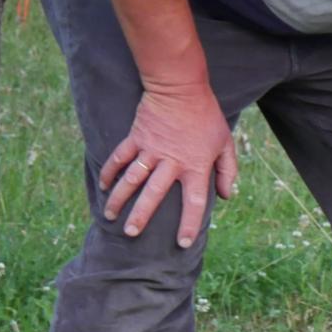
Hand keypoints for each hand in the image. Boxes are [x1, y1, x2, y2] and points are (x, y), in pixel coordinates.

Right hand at [99, 84, 235, 247]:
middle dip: (141, 216)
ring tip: (110, 216)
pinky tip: (104, 186)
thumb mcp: (225, 143)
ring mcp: (151, 150)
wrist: (181, 88)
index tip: (182, 243)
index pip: (194, 202)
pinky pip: (120, 158)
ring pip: (132, 179)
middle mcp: (171, 162)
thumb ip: (227, 171)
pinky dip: (111, 172)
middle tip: (131, 234)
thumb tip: (226, 196)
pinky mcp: (136, 137)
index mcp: (195, 166)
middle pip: (154, 195)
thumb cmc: (206, 117)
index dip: (189, 224)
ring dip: (119, 198)